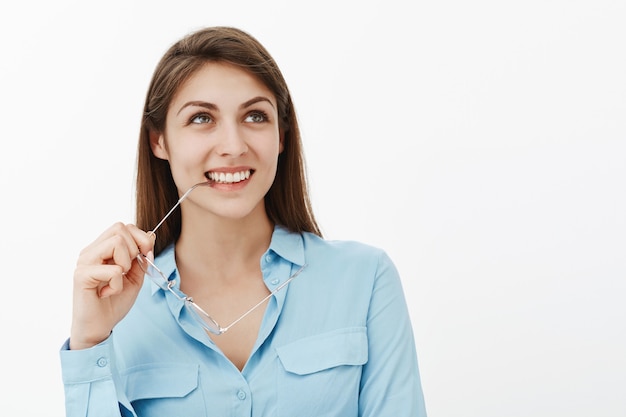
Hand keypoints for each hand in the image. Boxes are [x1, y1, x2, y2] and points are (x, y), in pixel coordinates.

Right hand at [70, 222, 154, 349]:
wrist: (98, 327)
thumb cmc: (114, 302)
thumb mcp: (135, 276)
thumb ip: (141, 256)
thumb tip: (151, 235)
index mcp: (101, 249)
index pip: (123, 226)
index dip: (141, 238)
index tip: (145, 256)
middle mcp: (90, 251)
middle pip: (120, 228)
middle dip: (135, 249)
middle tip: (127, 271)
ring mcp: (84, 262)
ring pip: (116, 242)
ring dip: (125, 264)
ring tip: (117, 281)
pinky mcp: (82, 276)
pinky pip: (113, 270)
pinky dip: (117, 284)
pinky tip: (107, 293)